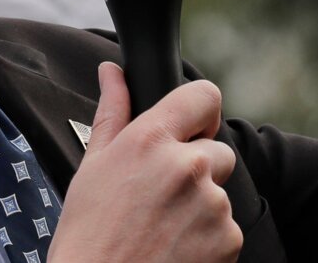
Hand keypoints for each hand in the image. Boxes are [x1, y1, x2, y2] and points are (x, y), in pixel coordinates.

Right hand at [50, 64, 241, 262]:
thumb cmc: (88, 237)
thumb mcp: (92, 167)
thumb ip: (112, 112)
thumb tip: (112, 72)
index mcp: (151, 140)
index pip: (204, 96)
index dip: (199, 113)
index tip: (189, 131)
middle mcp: (187, 166)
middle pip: (217, 151)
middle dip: (197, 169)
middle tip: (160, 198)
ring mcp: (212, 205)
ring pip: (219, 194)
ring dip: (200, 208)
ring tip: (161, 230)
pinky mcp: (228, 240)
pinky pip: (227, 229)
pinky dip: (208, 240)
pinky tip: (175, 250)